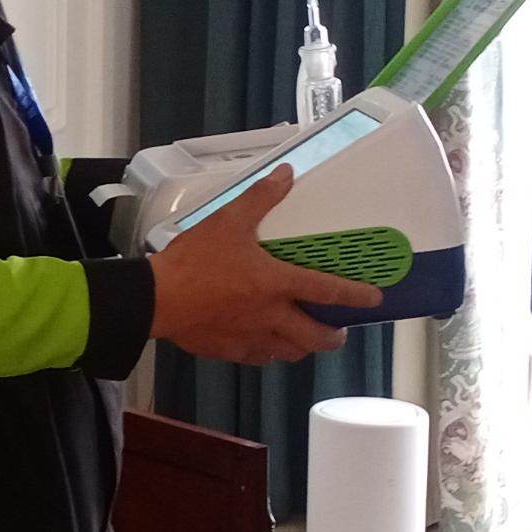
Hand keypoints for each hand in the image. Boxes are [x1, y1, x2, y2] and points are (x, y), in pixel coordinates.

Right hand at [147, 167, 384, 363]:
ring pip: (290, 352)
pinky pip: (259, 358)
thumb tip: (287, 174)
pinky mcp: (230, 351)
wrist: (156, 299)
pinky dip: (268, 352)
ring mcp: (251, 338)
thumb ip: (260, 198)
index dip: (356, 295)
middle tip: (338, 332)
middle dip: (333, 337)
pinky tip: (263, 344)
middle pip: (315, 337)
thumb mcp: (228, 221)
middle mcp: (272, 317)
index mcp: (277, 284)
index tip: (374, 299)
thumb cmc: (195, 261)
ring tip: (303, 338)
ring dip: (302, 346)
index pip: (328, 291)